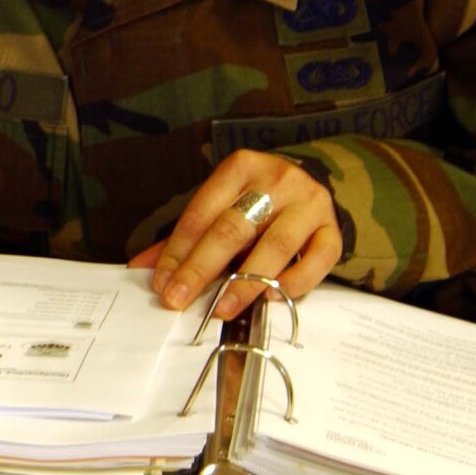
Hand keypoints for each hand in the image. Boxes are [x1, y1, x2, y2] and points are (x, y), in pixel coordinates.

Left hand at [129, 150, 341, 320]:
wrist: (309, 184)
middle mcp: (277, 180)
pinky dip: (294, 282)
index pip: (202, 212)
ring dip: (244, 282)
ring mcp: (309, 204)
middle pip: (233, 228)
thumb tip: (141, 267)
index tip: (162, 282)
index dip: (178, 250)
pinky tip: (269, 298)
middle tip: (179, 299)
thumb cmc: (255, 199)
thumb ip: (185, 236)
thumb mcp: (220, 205)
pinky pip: (317, 260)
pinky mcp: (334, 229)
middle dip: (201, 268)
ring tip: (221, 307)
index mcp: (241, 167)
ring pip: (275, 246)